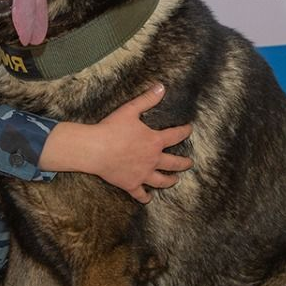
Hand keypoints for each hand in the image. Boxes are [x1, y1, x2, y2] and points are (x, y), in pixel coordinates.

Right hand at [39, 84, 192, 202]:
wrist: (95, 150)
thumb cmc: (111, 129)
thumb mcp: (130, 110)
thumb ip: (147, 99)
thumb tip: (161, 87)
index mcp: (154, 142)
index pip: (175, 136)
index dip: (184, 131)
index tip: (189, 129)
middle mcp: (152, 160)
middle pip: (174, 163)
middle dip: (183, 163)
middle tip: (189, 163)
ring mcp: (143, 174)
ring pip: (161, 181)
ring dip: (170, 180)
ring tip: (175, 180)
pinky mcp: (131, 184)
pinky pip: (140, 194)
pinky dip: (145, 197)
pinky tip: (148, 199)